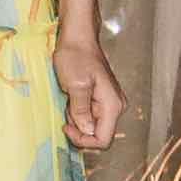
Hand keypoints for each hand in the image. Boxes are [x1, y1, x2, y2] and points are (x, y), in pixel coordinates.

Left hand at [56, 32, 125, 153]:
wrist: (77, 39)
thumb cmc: (76, 57)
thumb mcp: (75, 85)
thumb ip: (81, 110)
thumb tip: (87, 130)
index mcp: (113, 106)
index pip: (104, 140)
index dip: (84, 140)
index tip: (67, 128)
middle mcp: (114, 107)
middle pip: (98, 134)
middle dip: (78, 129)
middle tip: (66, 111)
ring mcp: (107, 103)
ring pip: (91, 125)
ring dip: (76, 119)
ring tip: (67, 100)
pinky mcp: (98, 99)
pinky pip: (87, 115)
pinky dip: (76, 112)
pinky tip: (69, 98)